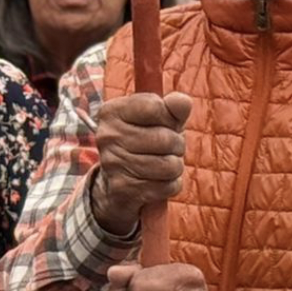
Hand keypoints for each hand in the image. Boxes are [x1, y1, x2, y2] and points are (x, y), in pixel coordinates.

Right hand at [91, 92, 194, 235]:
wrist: (121, 183)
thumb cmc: (146, 141)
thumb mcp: (160, 120)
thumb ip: (174, 108)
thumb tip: (183, 102)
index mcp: (112, 112)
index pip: (154, 106)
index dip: (170, 116)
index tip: (166, 122)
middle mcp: (108, 136)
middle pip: (166, 138)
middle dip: (177, 145)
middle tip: (168, 148)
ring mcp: (113, 163)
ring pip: (169, 165)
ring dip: (175, 166)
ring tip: (163, 163)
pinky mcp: (123, 188)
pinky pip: (167, 186)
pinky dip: (171, 184)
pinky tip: (157, 180)